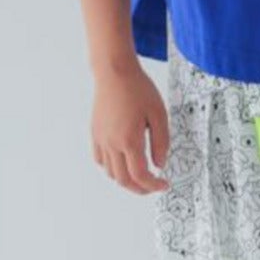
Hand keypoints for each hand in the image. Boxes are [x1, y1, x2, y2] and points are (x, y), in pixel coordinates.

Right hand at [91, 63, 169, 194]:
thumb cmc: (137, 89)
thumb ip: (161, 143)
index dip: (153, 185)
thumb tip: (160, 164)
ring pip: (110, 172)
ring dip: (126, 179)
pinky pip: (100, 159)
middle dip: (140, 188)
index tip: (164, 184)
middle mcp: (111, 142)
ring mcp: (101, 138)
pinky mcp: (95, 133)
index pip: (140, 175)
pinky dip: (112, 168)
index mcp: (129, 140)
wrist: (114, 71)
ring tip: (141, 175)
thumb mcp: (159, 115)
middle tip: (153, 186)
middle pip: (123, 179)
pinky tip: (123, 162)